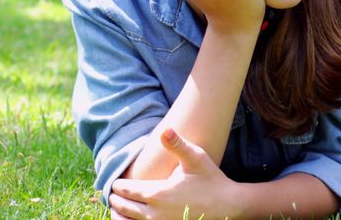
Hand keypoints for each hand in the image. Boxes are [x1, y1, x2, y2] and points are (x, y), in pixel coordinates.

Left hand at [110, 129, 241, 219]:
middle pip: (122, 206)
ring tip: (117, 208)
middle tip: (113, 193)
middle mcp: (153, 212)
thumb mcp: (196, 159)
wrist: (227, 206)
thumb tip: (166, 130)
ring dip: (119, 214)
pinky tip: (131, 218)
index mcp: (157, 193)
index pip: (125, 190)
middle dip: (115, 198)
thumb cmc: (211, 180)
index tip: (115, 182)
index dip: (117, 185)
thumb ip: (177, 145)